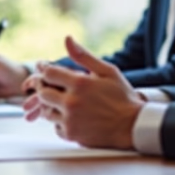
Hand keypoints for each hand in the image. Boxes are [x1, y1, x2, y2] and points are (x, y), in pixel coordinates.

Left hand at [25, 36, 143, 149]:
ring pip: (46, 110)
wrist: (133, 126)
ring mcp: (70, 120)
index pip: (48, 73)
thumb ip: (83, 56)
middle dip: (44, 87)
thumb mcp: (107, 71)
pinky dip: (60, 121)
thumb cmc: (122, 97)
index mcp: (80, 84)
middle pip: (42, 92)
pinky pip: (55, 126)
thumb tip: (67, 39)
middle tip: (51, 85)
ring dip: (51, 105)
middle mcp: (71, 102)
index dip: (44, 68)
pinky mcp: (71, 134)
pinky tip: (71, 116)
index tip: (45, 67)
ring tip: (63, 101)